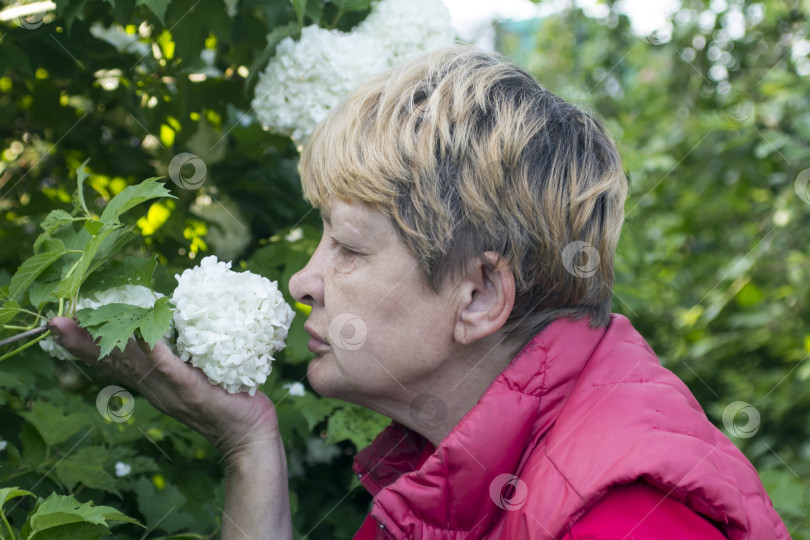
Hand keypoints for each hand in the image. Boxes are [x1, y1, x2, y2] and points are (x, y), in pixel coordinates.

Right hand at [49, 316, 294, 538]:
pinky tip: (143, 334)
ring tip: (81, 323)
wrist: (249, 436)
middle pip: (114, 362)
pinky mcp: (193, 390)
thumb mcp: (197, 376)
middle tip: (55, 322)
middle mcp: (156, 389)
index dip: (87, 346)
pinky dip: (156, 351)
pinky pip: (170, 369)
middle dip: (83, 343)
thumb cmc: (228, 399)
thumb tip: (173, 327)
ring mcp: (172, 391)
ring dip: (107, 342)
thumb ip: (182, 358)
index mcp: (154, 384)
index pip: (114, 362)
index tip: (61, 326)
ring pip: (133, 363)